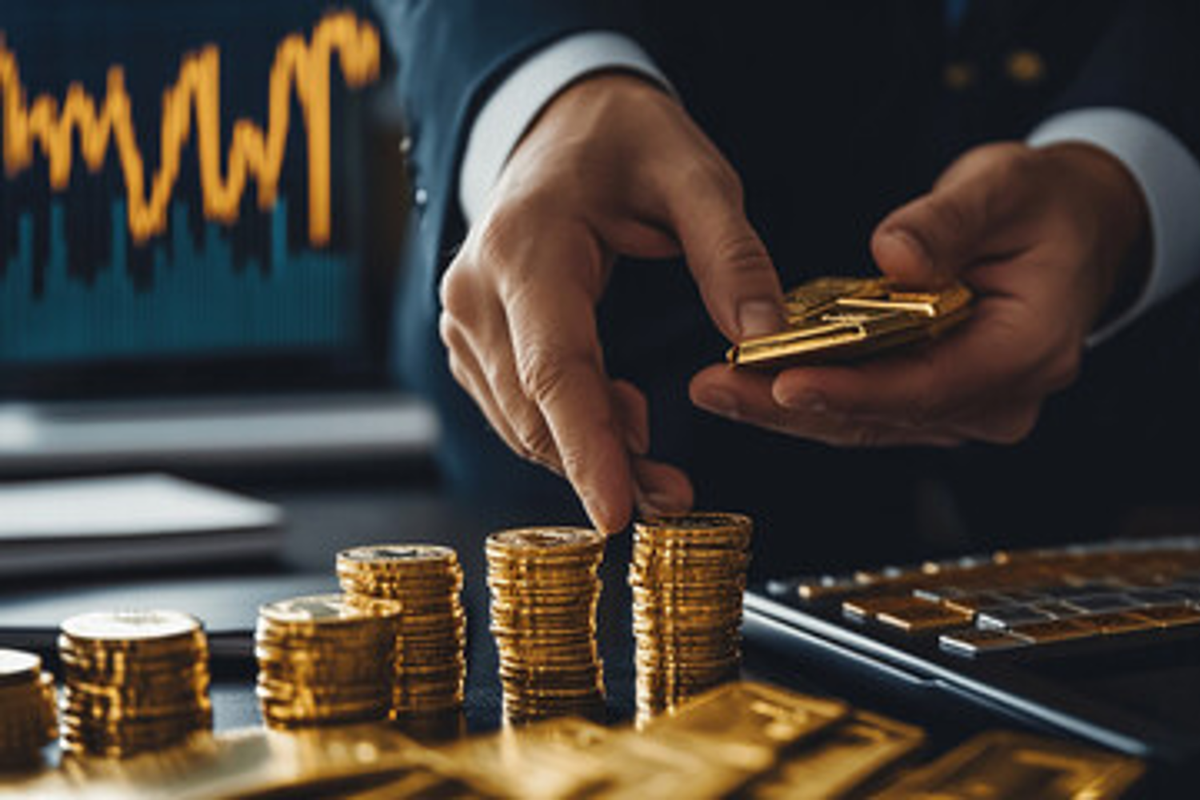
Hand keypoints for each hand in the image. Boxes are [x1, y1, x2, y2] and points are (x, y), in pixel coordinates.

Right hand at [438, 74, 786, 532]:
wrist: (558, 125)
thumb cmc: (623, 143)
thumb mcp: (695, 176)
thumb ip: (732, 255)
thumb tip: (762, 335)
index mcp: (526, 246)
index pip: (553, 368)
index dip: (587, 448)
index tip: (615, 514)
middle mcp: (476, 291)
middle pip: (535, 411)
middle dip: (604, 466)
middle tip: (676, 493)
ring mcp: (464, 319)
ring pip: (521, 421)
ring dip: (589, 453)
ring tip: (658, 455)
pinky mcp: (472, 339)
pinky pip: (514, 408)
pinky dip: (568, 430)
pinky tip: (620, 417)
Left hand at [690, 142, 1149, 445]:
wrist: (1072, 230)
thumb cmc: (1040, 205)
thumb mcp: (1003, 187)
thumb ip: (948, 221)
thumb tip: (894, 255)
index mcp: (1028, 348)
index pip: (928, 384)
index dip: (852, 389)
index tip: (782, 382)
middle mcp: (999, 398)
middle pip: (883, 415)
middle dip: (792, 406)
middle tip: (714, 389)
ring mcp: (966, 407)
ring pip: (865, 421)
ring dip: (786, 408)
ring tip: (715, 387)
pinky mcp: (934, 401)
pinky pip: (866, 408)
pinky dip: (810, 394)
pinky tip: (749, 381)